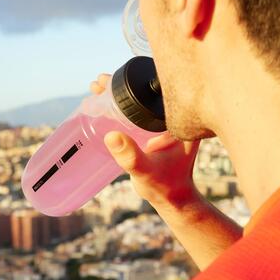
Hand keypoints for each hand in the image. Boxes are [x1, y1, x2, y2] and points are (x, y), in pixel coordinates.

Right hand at [90, 74, 201, 207]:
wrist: (172, 197)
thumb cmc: (164, 185)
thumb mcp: (146, 171)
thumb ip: (131, 157)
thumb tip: (111, 136)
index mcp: (181, 121)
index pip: (156, 91)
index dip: (132, 83)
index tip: (109, 82)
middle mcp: (176, 118)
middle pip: (146, 92)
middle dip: (121, 84)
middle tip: (99, 83)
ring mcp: (167, 123)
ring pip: (142, 100)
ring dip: (120, 93)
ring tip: (98, 89)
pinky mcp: (158, 130)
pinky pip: (140, 111)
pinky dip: (123, 106)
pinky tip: (105, 104)